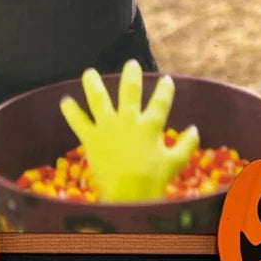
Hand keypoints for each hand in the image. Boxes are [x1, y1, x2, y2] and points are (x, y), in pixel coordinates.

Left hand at [59, 60, 198, 202]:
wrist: (128, 196)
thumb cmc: (154, 180)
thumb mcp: (176, 162)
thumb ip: (187, 144)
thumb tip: (194, 129)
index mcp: (150, 125)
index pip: (161, 100)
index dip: (165, 88)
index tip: (166, 79)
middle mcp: (128, 119)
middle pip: (129, 90)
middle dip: (131, 75)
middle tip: (131, 64)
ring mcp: (108, 126)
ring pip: (99, 98)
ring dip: (93, 83)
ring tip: (89, 73)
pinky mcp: (91, 138)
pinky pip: (78, 121)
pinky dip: (70, 111)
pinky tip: (65, 101)